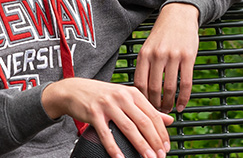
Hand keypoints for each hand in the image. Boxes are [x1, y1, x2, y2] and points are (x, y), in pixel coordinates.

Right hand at [42, 78, 173, 157]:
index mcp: (133, 93)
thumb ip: (147, 109)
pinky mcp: (94, 114)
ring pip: (129, 128)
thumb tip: (169, 120)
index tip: (167, 146)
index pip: (153, 115)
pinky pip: (106, 134)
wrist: (73, 90)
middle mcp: (122, 97)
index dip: (162, 133)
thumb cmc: (101, 95)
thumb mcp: (126, 97)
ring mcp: (107, 105)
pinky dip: (114, 148)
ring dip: (141, 145)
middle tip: (161, 155)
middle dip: (155, 142)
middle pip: (144, 122)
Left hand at [136, 2, 200, 111]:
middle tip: (158, 113)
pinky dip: (184, 98)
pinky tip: (181, 105)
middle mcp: (157, 56)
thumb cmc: (162, 35)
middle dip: (155, 105)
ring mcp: (173, 56)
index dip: (142, 100)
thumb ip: (144, 66)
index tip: (144, 108)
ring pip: (170, 88)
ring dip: (169, 103)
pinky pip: (186, 83)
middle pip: (153, 89)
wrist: (179, 16)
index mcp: (144, 55)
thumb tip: (141, 92)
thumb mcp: (148, 47)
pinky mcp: (188, 57)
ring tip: (169, 109)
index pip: (139, 84)